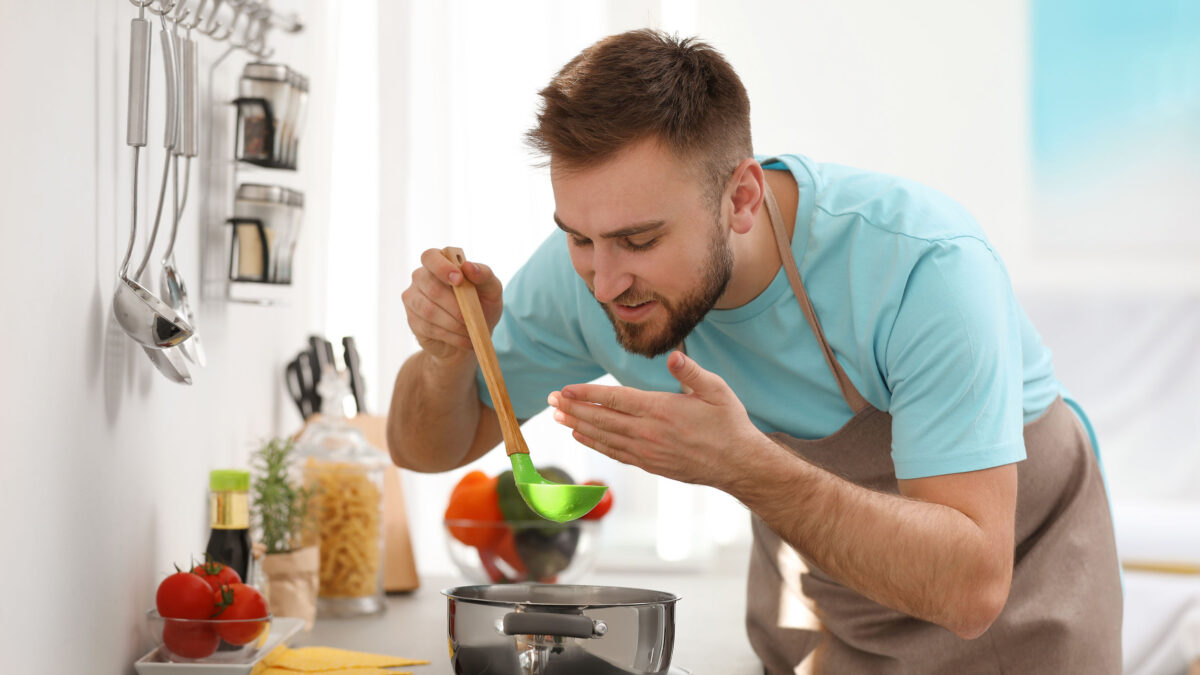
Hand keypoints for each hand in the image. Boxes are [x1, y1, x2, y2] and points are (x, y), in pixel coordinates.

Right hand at [401, 248, 503, 361]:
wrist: (474, 335)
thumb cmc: (483, 305)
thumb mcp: (492, 290)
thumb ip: (484, 274)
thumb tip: (468, 266)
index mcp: (440, 262)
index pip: (430, 257)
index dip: (442, 267)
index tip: (459, 280)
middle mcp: (421, 277)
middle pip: (431, 287)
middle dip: (455, 305)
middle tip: (471, 316)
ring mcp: (413, 299)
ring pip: (428, 310)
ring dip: (454, 323)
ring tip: (470, 330)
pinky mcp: (412, 320)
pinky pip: (428, 327)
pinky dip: (451, 335)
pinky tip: (464, 338)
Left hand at [547, 351, 766, 488]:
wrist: (738, 464)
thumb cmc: (729, 423)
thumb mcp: (717, 390)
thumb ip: (692, 372)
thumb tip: (674, 355)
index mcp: (662, 410)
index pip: (616, 399)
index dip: (587, 394)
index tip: (565, 389)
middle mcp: (649, 432)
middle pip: (602, 419)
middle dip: (573, 408)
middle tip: (551, 400)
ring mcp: (648, 451)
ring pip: (605, 437)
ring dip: (578, 426)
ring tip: (558, 417)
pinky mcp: (650, 465)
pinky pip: (615, 453)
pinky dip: (595, 444)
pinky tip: (582, 437)